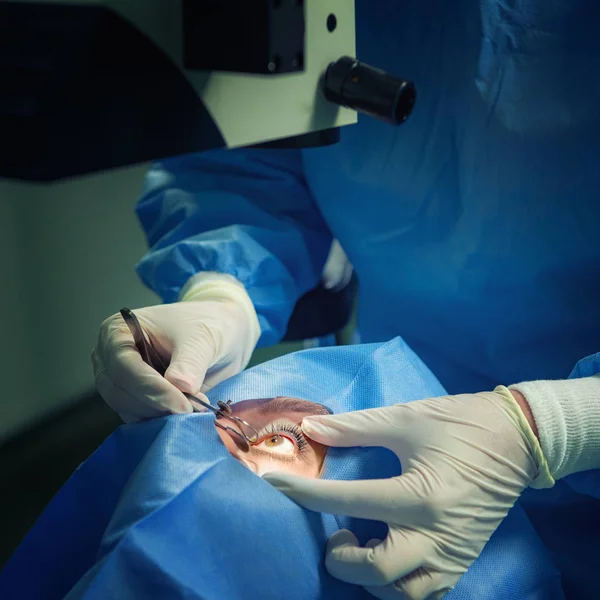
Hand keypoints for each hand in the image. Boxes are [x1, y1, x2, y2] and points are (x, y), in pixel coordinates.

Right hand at [92, 274, 259, 421]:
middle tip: (189, 411)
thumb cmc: (206, 324)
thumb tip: (180, 387)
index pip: (122, 364)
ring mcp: (121, 381)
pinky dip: (162, 421)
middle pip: (118, 391)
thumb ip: (189, 362)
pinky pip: (141, 418)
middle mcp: (110, 358)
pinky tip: (186, 416)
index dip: (149, 387)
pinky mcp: (136, 400)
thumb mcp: (202, 337)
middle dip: (154, 405)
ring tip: (193, 410)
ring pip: (128, 409)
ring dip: (160, 416)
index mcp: (118, 331)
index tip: (181, 403)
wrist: (221, 332)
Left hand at [264, 387, 551, 599]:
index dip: (303, 494)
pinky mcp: (463, 558)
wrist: (519, 439)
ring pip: (402, 593)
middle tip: (333, 534)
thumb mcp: (404, 418)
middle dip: (341, 558)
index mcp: (420, 493)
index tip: (273, 486)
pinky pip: (426, 590)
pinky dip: (398, 583)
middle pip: (376, 570)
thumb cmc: (459, 423)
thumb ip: (354, 427)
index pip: (348, 500)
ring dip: (370, 578)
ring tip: (360, 546)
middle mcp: (436, 533)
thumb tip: (310, 427)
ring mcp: (453, 552)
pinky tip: (386, 556)